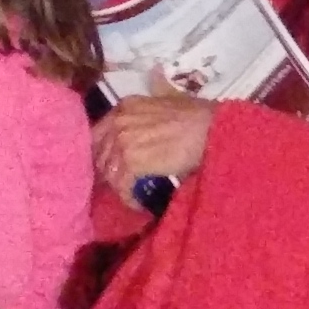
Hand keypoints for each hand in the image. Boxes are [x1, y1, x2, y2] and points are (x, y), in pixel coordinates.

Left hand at [93, 94, 216, 197]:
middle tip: (122, 183)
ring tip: (132, 194)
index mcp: (124, 107)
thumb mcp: (163, 106)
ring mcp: (123, 142)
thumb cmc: (197, 116)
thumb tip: (139, 136)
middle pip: (100, 155)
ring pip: (109, 173)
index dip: (103, 152)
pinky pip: (122, 186)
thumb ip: (144, 117)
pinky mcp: (132, 162)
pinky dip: (129, 197)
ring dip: (119, 186)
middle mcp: (118, 122)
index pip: (97, 134)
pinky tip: (138, 202)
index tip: (112, 165)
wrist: (211, 128)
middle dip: (109, 171)